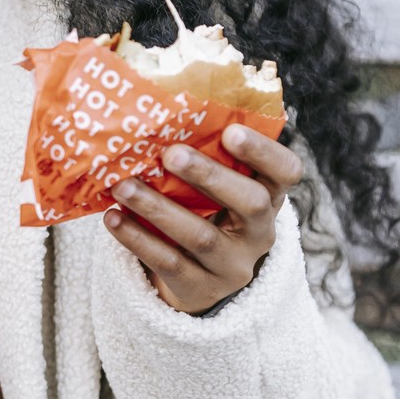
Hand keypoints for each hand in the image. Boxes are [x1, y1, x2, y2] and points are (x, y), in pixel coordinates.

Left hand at [103, 124, 303, 314]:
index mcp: (269, 197)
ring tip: (123, 186)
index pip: (286, 172)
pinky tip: (113, 217)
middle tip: (171, 153)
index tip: (231, 131)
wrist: (200, 279)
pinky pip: (169, 262)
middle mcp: (259, 233)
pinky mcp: (200, 287)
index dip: (264, 151)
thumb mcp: (217, 191)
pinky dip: (138, 238)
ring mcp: (233, 265)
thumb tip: (160, 111)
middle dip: (210, 176)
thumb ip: (206, 160)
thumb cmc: (205, 214)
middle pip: (251, 203)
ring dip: (159, 208)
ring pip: (201, 236)